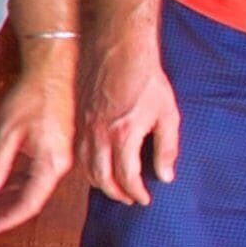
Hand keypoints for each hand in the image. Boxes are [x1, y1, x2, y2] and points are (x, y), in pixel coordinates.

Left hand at [0, 41, 76, 234]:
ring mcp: (55, 157)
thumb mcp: (9, 132)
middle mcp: (57, 166)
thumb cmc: (33, 96)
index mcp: (51, 165)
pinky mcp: (50, 149)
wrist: (54, 69)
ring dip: (2, 200)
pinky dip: (9, 184)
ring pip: (26, 188)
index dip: (7, 219)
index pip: (28, 204)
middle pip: (26, 199)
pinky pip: (30, 175)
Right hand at [82, 28, 182, 206]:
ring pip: (86, 167)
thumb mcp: (167, 113)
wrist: (119, 48)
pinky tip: (96, 165)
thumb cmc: (146, 78)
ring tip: (113, 186)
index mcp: (124, 135)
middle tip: (130, 198)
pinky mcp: (78, 118)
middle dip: (117, 193)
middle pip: (102, 178)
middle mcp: (100, 135)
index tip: (145, 198)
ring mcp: (85, 127)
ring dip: (100, 182)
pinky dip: (87, 165)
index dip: (137, 192)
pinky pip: (78, 151)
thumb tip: (166, 175)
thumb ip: (167, 148)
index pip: (127, 177)